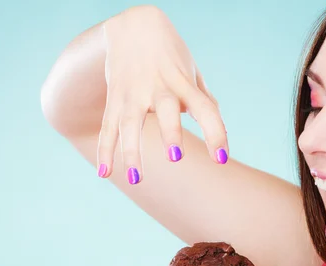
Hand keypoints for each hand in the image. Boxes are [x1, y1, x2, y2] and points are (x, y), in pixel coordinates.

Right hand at [99, 5, 227, 183]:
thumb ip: (204, 100)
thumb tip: (219, 127)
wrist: (133, 26)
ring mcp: (133, 93)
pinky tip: (103, 173)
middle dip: (170, 133)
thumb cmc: (171, 55)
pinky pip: (108, 127)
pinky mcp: (114, 98)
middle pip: (166, 110)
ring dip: (132, 152)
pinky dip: (105, 150)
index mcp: (184, 83)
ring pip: (131, 124)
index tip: (222, 158)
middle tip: (176, 158)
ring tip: (137, 180)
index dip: (215, 132)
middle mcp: (159, 88)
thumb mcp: (192, 72)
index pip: (205, 108)